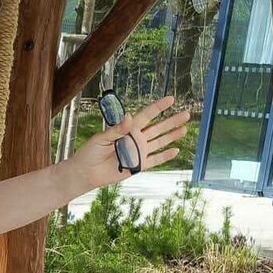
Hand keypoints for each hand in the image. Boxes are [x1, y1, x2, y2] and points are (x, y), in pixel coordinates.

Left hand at [74, 95, 189, 187]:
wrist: (86, 173)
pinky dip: (165, 156)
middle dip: (172, 121)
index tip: (170, 99)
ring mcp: (138, 152)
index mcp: (127, 129)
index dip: (158, 107)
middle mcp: (135, 139)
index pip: (146, 115)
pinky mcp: (138, 165)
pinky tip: (176, 150)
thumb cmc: (90, 153)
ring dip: (172, 135)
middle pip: (158, 128)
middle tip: (186, 113)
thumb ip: (116, 129)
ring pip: (159, 142)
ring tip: (185, 128)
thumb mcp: (101, 138)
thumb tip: (130, 116)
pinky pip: (154, 160)